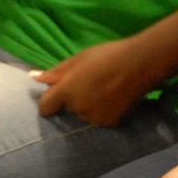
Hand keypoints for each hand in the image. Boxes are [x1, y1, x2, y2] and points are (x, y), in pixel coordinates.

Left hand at [33, 38, 156, 127]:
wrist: (141, 63)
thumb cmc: (107, 55)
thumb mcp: (78, 59)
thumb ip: (56, 72)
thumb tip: (36, 79)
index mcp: (67, 91)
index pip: (45, 108)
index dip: (48, 102)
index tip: (55, 96)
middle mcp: (78, 108)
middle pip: (66, 109)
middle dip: (72, 99)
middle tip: (89, 83)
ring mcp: (95, 117)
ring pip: (83, 115)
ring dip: (87, 106)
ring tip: (103, 88)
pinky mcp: (110, 122)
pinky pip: (98, 119)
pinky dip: (102, 111)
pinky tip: (112, 97)